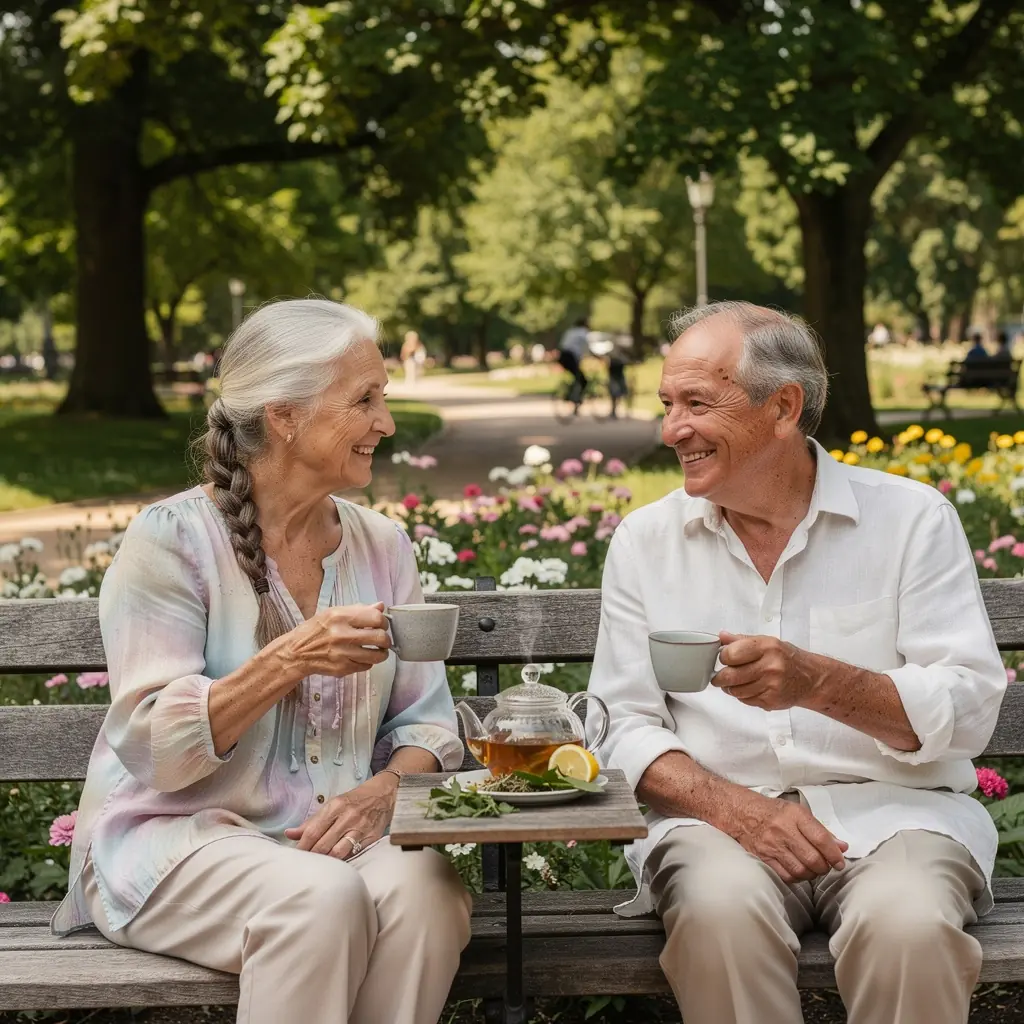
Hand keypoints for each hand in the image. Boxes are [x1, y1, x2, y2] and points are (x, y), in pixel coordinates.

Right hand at [284, 602, 391, 678]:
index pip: (376, 618)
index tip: (382, 624)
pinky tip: (361, 656)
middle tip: (383, 639)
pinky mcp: (342, 669)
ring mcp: (342, 654)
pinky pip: (366, 666)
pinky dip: (368, 662)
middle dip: (386, 639)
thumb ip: (359, 609)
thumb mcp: (334, 612)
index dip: (384, 621)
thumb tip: (381, 606)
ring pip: (377, 656)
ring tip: (378, 650)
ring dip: (381, 653)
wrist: (296, 652)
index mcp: (340, 616)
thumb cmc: (316, 630)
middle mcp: (341, 635)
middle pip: (380, 638)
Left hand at [284, 773, 398, 858]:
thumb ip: (311, 822)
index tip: (295, 856)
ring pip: (338, 853)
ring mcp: (360, 829)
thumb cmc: (354, 801)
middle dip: (312, 857)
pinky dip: (342, 861)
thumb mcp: (332, 805)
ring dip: (326, 862)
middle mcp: (348, 817)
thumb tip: (289, 834)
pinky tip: (336, 864)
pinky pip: (353, 855)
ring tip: (319, 866)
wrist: (383, 795)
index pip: (312, 832)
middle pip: (323, 845)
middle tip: (304, 865)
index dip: (301, 847)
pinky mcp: (371, 839)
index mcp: (335, 807)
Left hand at [712, 632, 823, 710]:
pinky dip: (743, 696)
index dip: (723, 658)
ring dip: (730, 688)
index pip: (731, 654)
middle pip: (730, 676)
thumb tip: (721, 637)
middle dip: (720, 678)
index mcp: (766, 647)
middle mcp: (770, 666)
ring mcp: (771, 685)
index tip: (724, 659)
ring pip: (736, 691)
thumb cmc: (787, 658)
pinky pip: (746, 700)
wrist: (811, 678)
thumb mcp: (767, 642)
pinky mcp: (772, 701)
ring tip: (735, 683)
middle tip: (718, 677)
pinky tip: (750, 689)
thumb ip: (742, 640)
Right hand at [727, 790, 847, 882]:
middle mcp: (783, 830)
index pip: (821, 838)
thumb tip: (842, 847)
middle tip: (827, 866)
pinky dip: (797, 878)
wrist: (742, 813)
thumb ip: (821, 830)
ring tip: (813, 869)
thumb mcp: (798, 813)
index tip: (840, 862)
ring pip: (801, 870)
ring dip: (812, 874)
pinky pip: (786, 876)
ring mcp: (771, 845)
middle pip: (812, 858)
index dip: (835, 854)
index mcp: (795, 815)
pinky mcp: (763, 858)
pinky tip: (799, 871)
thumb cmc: (773, 812)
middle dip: (825, 867)